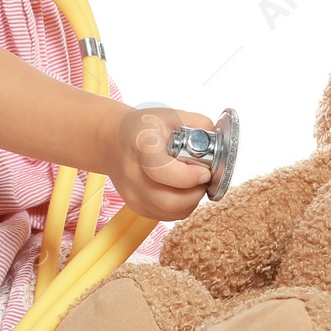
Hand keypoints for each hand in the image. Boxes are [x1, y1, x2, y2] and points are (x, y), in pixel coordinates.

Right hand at [105, 105, 215, 221]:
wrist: (112, 141)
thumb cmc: (142, 128)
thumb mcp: (170, 115)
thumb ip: (198, 124)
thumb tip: (218, 140)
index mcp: (140, 146)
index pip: (162, 171)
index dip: (189, 176)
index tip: (204, 171)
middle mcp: (133, 175)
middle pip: (170, 201)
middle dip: (196, 191)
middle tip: (202, 176)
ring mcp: (133, 195)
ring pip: (174, 212)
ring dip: (191, 199)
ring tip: (191, 179)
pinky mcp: (138, 208)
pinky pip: (169, 215)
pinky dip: (183, 205)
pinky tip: (181, 188)